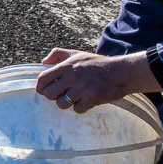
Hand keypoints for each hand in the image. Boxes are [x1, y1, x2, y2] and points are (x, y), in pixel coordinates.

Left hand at [33, 48, 155, 114]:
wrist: (121, 72)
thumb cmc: (97, 63)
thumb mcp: (77, 54)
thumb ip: (58, 54)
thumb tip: (43, 62)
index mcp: (67, 66)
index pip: (43, 79)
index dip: (40, 87)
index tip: (44, 89)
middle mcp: (73, 77)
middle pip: (49, 94)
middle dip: (53, 96)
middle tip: (61, 94)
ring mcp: (82, 88)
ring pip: (61, 104)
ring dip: (66, 103)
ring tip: (74, 97)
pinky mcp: (92, 98)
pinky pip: (77, 109)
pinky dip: (80, 107)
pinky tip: (86, 100)